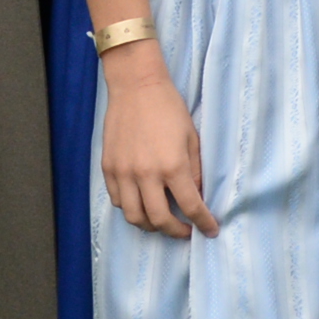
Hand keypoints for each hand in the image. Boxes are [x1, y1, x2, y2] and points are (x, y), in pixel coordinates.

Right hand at [98, 60, 218, 238]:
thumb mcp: (191, 139)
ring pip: (134, 216)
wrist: (136, 87)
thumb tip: (196, 195)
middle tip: (185, 231)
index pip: (191, 206)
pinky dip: (131, 208)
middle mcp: (146, 174)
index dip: (203, 223)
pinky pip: (117, 200)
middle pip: (158, 220)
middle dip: (175, 232)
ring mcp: (123, 172)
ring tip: (162, 221)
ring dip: (150, 225)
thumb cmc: (169, 109)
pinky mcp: (108, 168)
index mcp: (172, 166)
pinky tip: (142, 203)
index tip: (210, 231)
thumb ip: (194, 171)